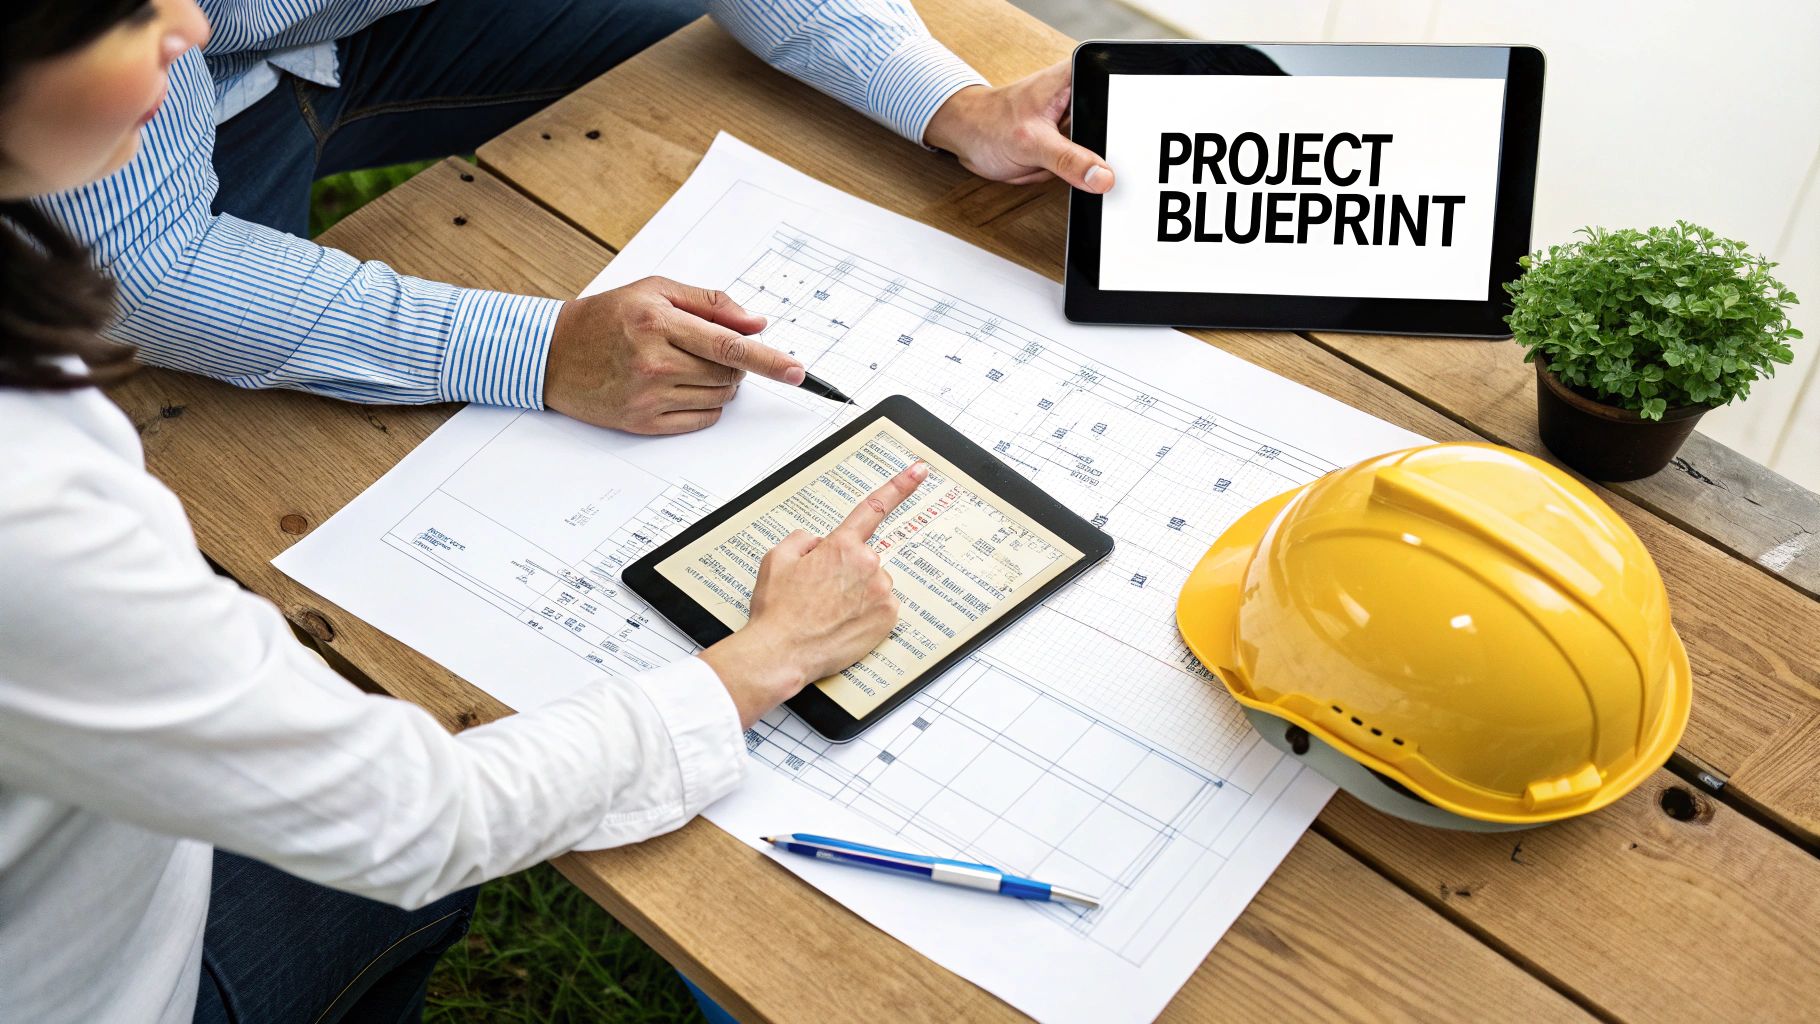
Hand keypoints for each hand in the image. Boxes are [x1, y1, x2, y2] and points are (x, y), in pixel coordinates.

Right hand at [543, 276, 805, 434]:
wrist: (552, 353)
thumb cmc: (606, 317)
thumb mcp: (655, 291)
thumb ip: (710, 303)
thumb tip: (756, 323)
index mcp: (658, 324)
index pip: (729, 345)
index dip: (769, 359)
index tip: (797, 371)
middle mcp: (653, 362)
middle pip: (728, 374)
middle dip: (733, 362)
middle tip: (707, 348)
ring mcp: (647, 397)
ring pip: (719, 398)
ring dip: (719, 383)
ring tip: (687, 364)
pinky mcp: (642, 422)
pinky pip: (700, 420)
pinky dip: (705, 405)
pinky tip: (681, 386)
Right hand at [700, 462, 929, 727]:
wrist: (783, 653)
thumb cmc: (779, 610)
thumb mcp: (777, 559)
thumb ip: (802, 540)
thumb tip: (818, 543)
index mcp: (841, 545)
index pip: (875, 506)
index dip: (900, 485)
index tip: (919, 470)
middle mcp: (867, 565)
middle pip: (864, 558)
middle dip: (847, 570)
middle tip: (821, 593)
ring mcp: (881, 592)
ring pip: (873, 584)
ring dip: (857, 593)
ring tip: (829, 612)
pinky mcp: (888, 618)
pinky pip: (881, 607)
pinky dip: (866, 613)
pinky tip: (844, 623)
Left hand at [923, 61, 1114, 193]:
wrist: (966, 139)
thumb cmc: (987, 125)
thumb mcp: (1032, 143)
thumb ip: (1070, 161)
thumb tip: (1102, 177)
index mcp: (1074, 77)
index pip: (1115, 92)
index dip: (1119, 124)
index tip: (1104, 149)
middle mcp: (1077, 95)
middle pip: (1109, 127)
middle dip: (1089, 151)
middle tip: (1058, 154)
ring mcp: (1073, 120)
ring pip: (1096, 151)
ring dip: (1073, 164)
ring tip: (1043, 154)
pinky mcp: (1067, 141)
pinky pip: (1081, 163)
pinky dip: (1065, 171)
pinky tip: (1044, 162)